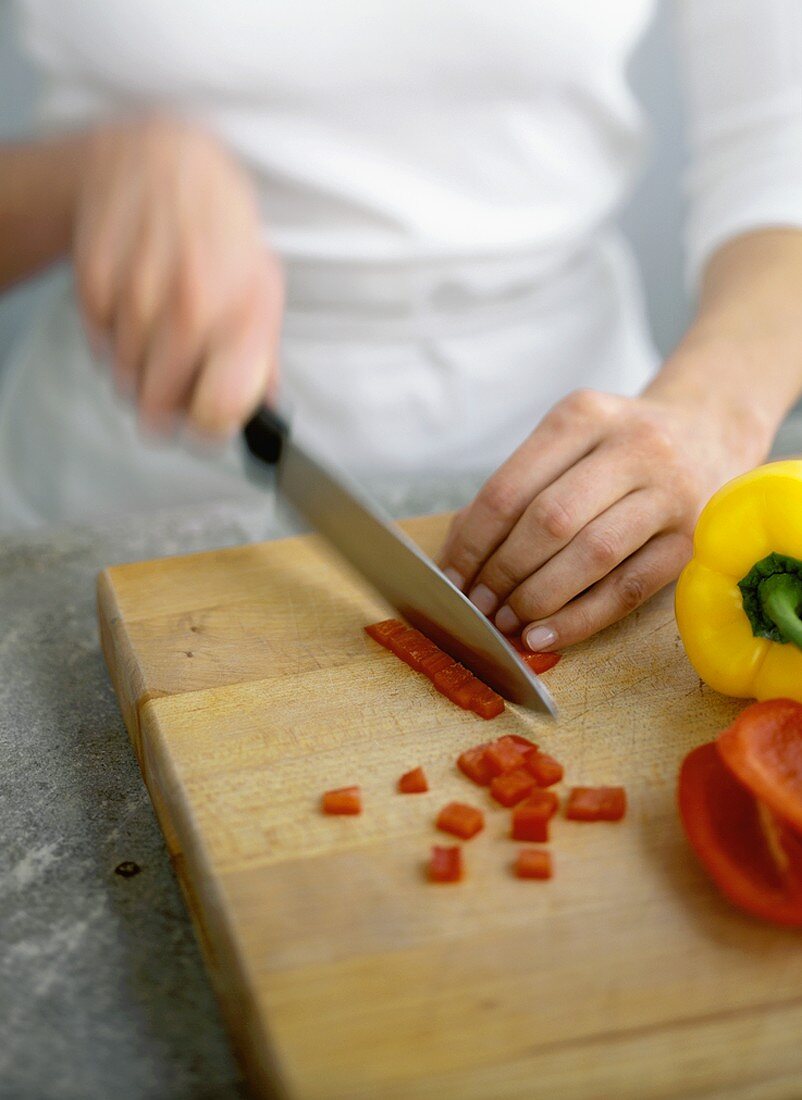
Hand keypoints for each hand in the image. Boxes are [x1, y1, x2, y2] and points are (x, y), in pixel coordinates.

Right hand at [73, 115, 282, 436]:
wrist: (161, 160)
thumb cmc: (219, 228)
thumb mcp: (262, 285)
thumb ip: (263, 356)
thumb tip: (265, 412)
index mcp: (242, 313)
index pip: (218, 412)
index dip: (210, 428)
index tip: (207, 420)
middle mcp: (191, 306)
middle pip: (161, 409)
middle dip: (170, 404)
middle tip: (179, 378)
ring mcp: (138, 295)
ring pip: (126, 382)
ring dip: (140, 370)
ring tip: (160, 328)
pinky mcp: (96, 284)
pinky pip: (99, 349)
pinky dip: (114, 341)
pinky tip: (135, 307)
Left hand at [439, 386, 769, 650]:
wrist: (710, 430)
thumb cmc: (615, 448)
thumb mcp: (565, 444)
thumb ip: (512, 492)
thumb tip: (456, 561)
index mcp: (583, 416)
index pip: (510, 489)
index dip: (471, 543)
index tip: (449, 579)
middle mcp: (632, 447)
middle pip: (549, 520)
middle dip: (501, 573)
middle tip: (476, 607)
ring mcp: (668, 494)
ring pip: (590, 554)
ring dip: (537, 598)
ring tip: (505, 622)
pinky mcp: (691, 540)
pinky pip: (627, 590)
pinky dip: (579, 619)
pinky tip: (544, 635)